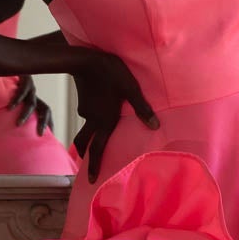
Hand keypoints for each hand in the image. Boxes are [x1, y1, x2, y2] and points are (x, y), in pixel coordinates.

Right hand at [9, 74, 54, 138]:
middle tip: (39, 135)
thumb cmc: (5, 87)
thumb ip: (13, 113)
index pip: (46, 113)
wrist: (5, 65)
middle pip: (45, 109)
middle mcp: (34, 94)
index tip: (51, 137)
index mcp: (34, 99)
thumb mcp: (12, 102)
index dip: (49, 124)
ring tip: (18, 124)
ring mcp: (29, 87)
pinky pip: (21, 91)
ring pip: (32, 103)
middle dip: (44, 122)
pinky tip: (9, 108)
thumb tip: (10, 129)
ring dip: (26, 114)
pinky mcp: (23, 79)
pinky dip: (16, 100)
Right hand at [71, 46, 158, 183]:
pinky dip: (92, 114)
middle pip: (85, 142)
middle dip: (85, 154)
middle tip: (85, 162)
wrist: (85, 59)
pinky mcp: (82, 100)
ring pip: (87, 126)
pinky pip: (88, 112)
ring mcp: (85, 110)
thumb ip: (142, 109)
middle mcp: (93, 119)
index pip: (98, 149)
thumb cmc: (112, 73)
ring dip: (89, 133)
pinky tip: (99, 105)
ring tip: (96, 133)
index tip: (91, 180)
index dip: (94, 166)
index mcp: (105, 121)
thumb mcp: (131, 89)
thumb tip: (155, 127)